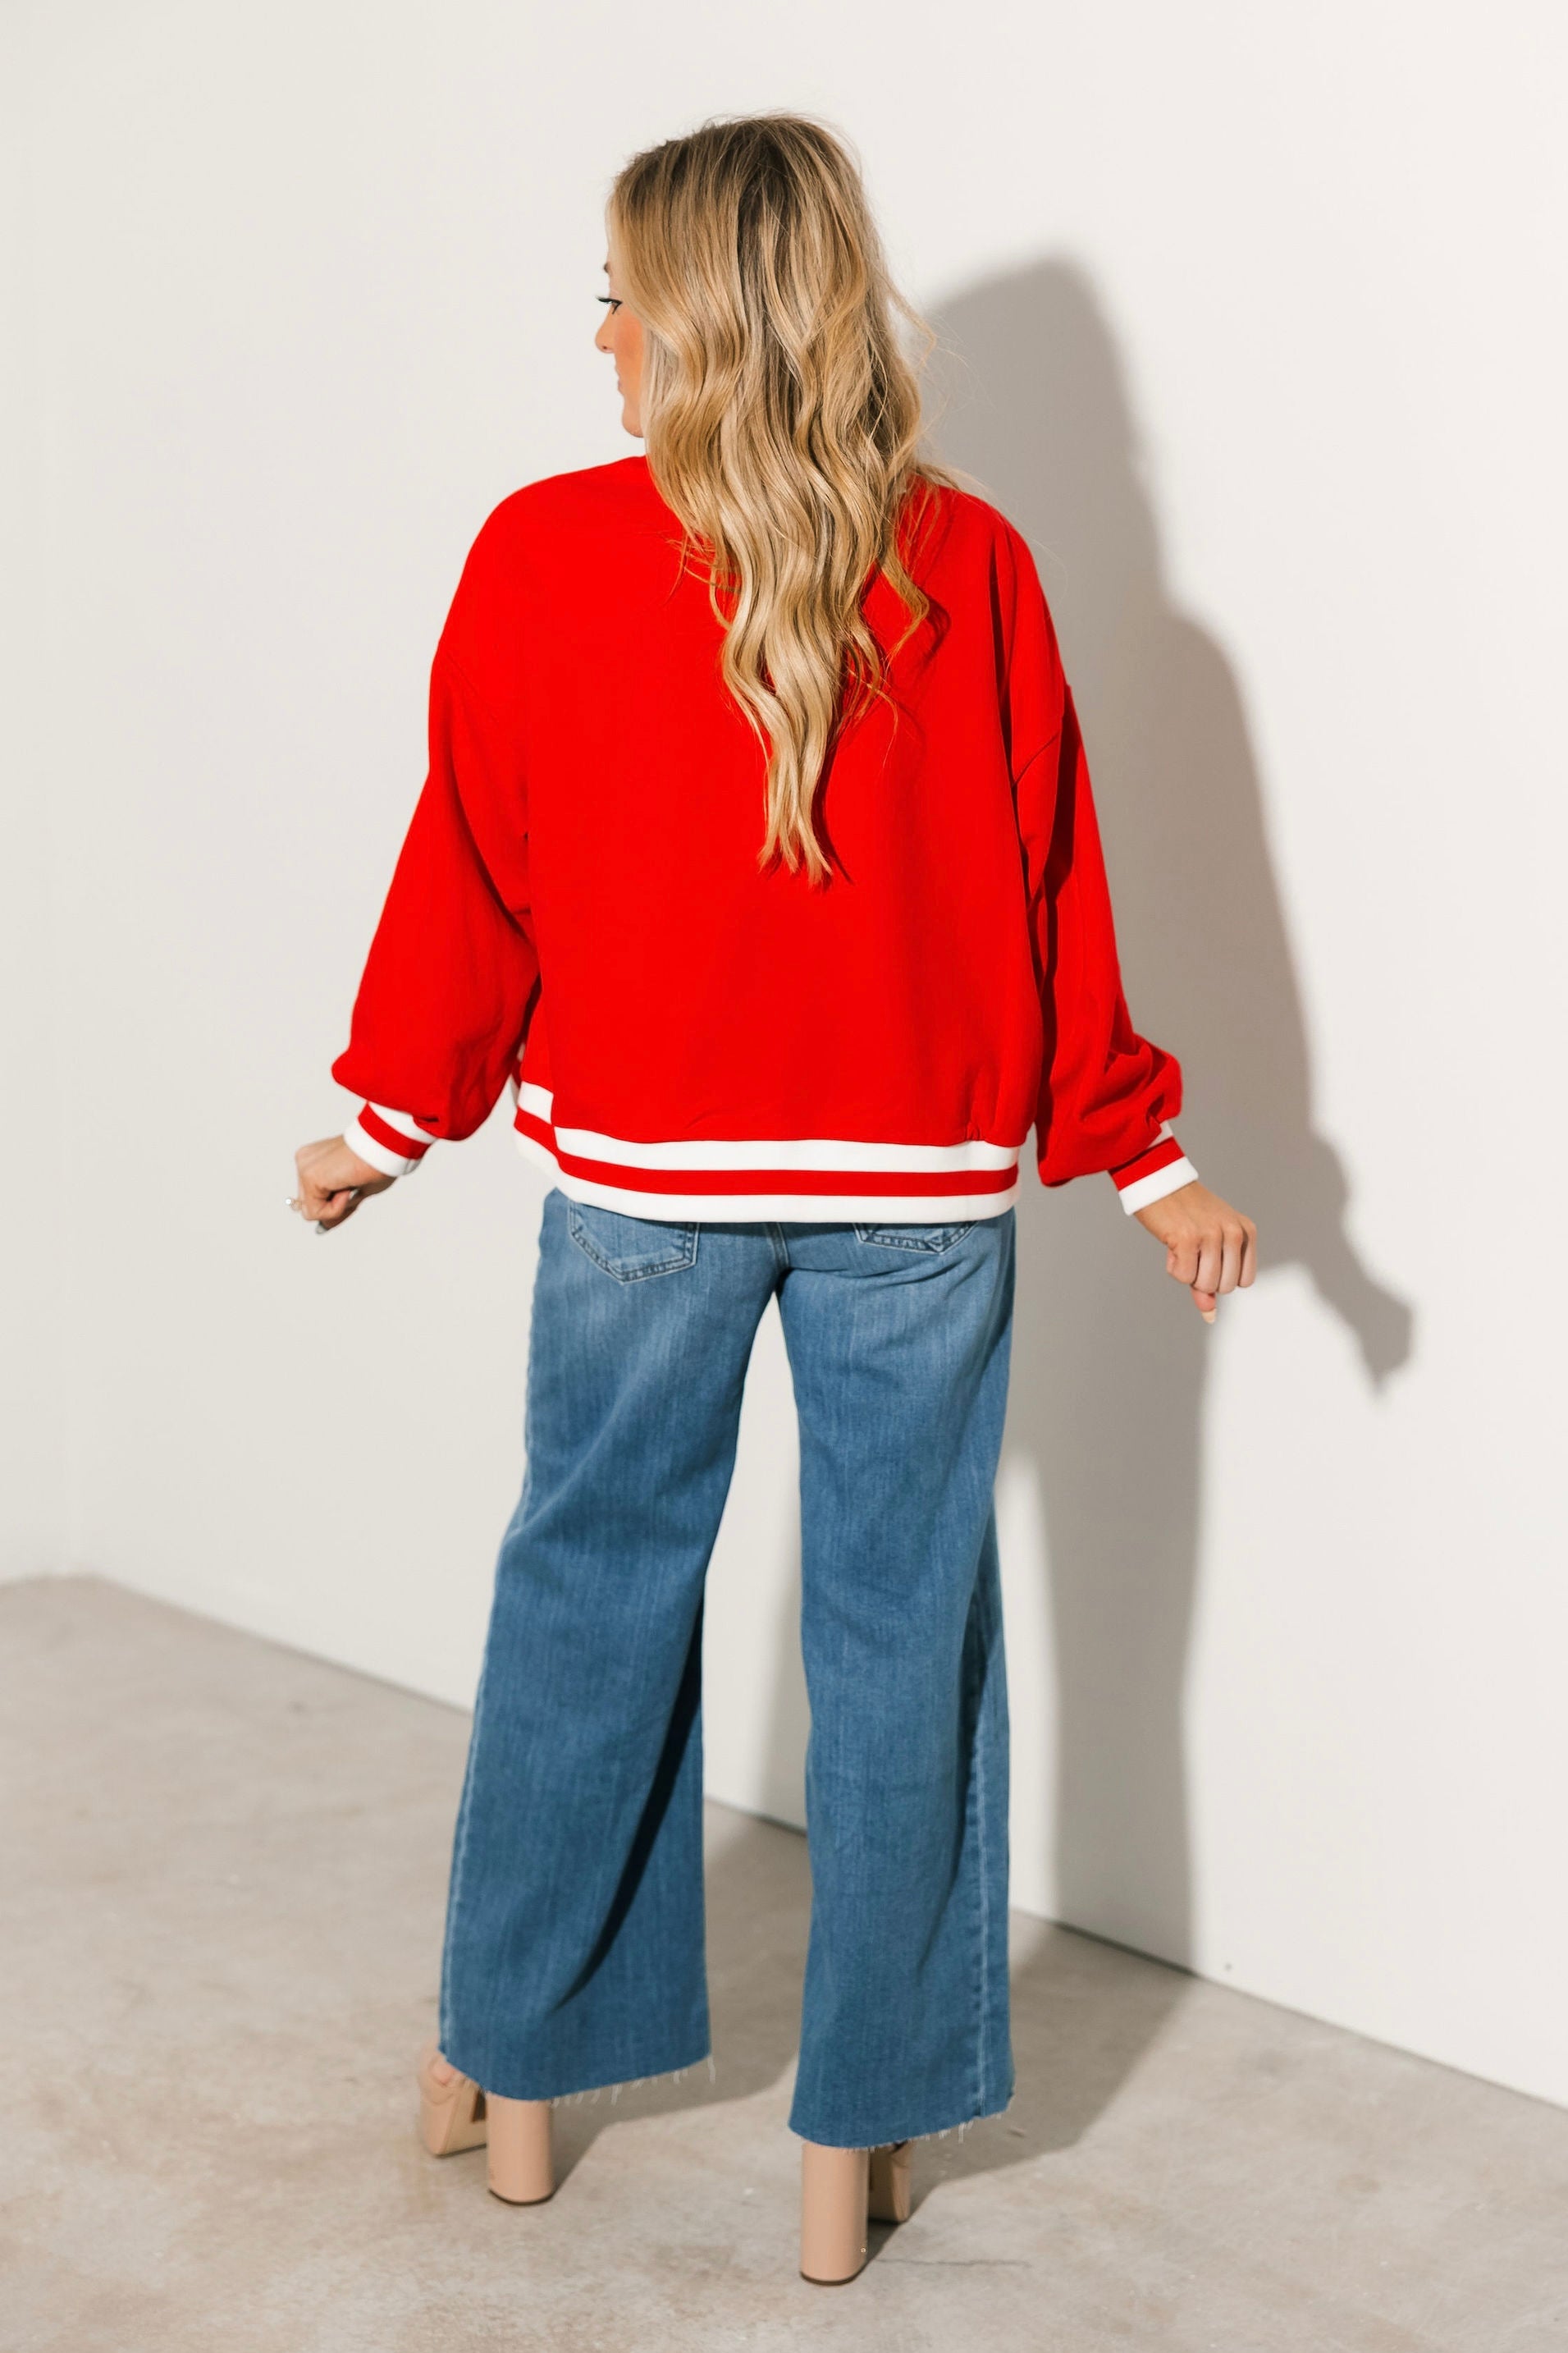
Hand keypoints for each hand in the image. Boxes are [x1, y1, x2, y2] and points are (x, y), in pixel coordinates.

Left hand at [291, 1134, 394, 1230]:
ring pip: (311, 1210)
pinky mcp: (309, 1176)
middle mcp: (307, 1161)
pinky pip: (315, 1211)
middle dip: (333, 1205)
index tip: (352, 1191)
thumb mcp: (356, 1192)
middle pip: (310, 1203)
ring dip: (335, 1206)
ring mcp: (305, 1167)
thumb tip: (325, 1226)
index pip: (315, 1195)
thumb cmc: (378, 1162)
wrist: (384, 1145)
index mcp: (317, 1159)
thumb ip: (337, 1208)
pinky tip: (348, 1187)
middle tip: (353, 1188)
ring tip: (351, 1184)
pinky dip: (335, 1208)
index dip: (334, 1202)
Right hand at [1133, 1179, 1256, 1322]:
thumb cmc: (1186, 1213)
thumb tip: (1210, 1315)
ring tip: (1183, 1247)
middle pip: (1224, 1287)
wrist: (1160, 1181)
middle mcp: (1234, 1233)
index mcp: (1247, 1231)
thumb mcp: (1209, 1242)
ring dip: (1189, 1273)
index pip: (1243, 1281)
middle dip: (1203, 1277)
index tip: (1208, 1256)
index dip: (1221, 1276)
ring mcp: (1212, 1235)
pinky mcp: (1188, 1238)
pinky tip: (1172, 1245)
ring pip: (1206, 1284)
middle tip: (1193, 1250)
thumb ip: (1212, 1279)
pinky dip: (1174, 1267)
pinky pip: (1184, 1277)